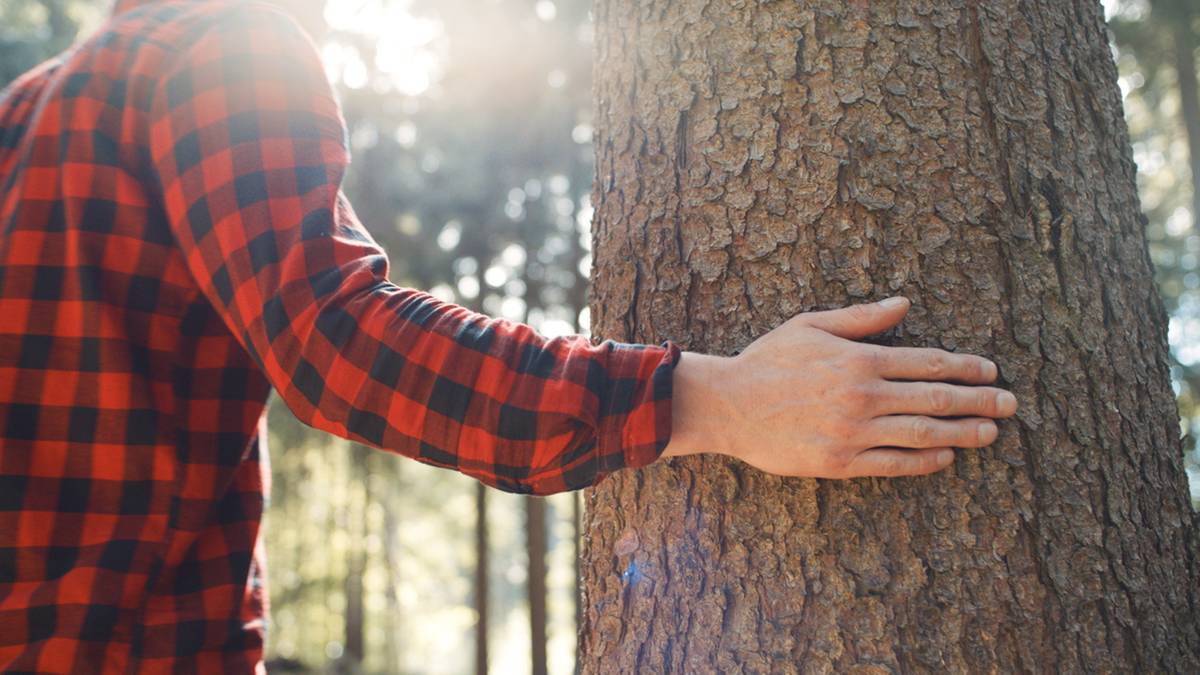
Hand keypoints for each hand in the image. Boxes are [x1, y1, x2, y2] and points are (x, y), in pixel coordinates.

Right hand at [661, 296, 1017, 477]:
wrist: (729, 405)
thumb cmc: (768, 360)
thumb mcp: (811, 325)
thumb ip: (861, 318)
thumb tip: (904, 304)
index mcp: (860, 360)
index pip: (928, 364)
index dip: (965, 367)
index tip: (990, 370)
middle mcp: (864, 397)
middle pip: (937, 400)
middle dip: (980, 401)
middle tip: (1011, 404)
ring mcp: (854, 433)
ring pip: (923, 434)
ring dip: (963, 434)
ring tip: (990, 434)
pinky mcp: (840, 462)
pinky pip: (894, 464)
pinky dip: (925, 461)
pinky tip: (946, 457)